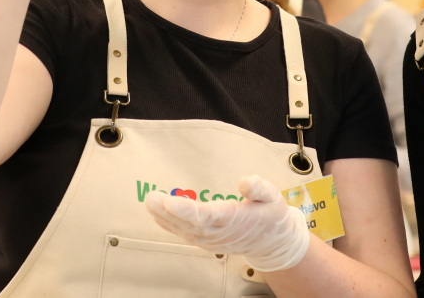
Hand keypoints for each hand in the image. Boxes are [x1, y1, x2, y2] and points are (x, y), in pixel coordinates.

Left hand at [145, 175, 309, 271]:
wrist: (272, 243)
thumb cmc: (270, 216)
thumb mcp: (273, 197)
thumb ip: (259, 189)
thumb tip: (245, 181)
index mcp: (235, 219)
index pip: (207, 215)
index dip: (186, 209)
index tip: (170, 201)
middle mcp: (220, 232)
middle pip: (190, 223)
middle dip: (168, 211)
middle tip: (151, 198)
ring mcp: (211, 239)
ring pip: (184, 230)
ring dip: (164, 217)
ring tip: (150, 203)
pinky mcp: (206, 241)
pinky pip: (184, 234)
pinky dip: (169, 225)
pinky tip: (157, 216)